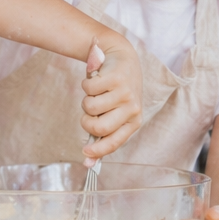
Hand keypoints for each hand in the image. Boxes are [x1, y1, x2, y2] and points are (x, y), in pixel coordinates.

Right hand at [80, 37, 142, 158]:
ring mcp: (125, 93)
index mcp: (134, 121)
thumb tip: (87, 161)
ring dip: (86, 100)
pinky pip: (89, 89)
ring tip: (96, 93)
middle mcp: (133, 109)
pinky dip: (86, 84)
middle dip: (86, 122)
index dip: (98, 151)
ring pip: (90, 107)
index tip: (84, 152)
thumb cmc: (116, 91)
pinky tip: (97, 79)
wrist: (123, 58)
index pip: (114, 142)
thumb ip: (103, 135)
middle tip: (87, 114)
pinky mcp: (116, 78)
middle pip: (99, 128)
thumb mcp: (115, 112)